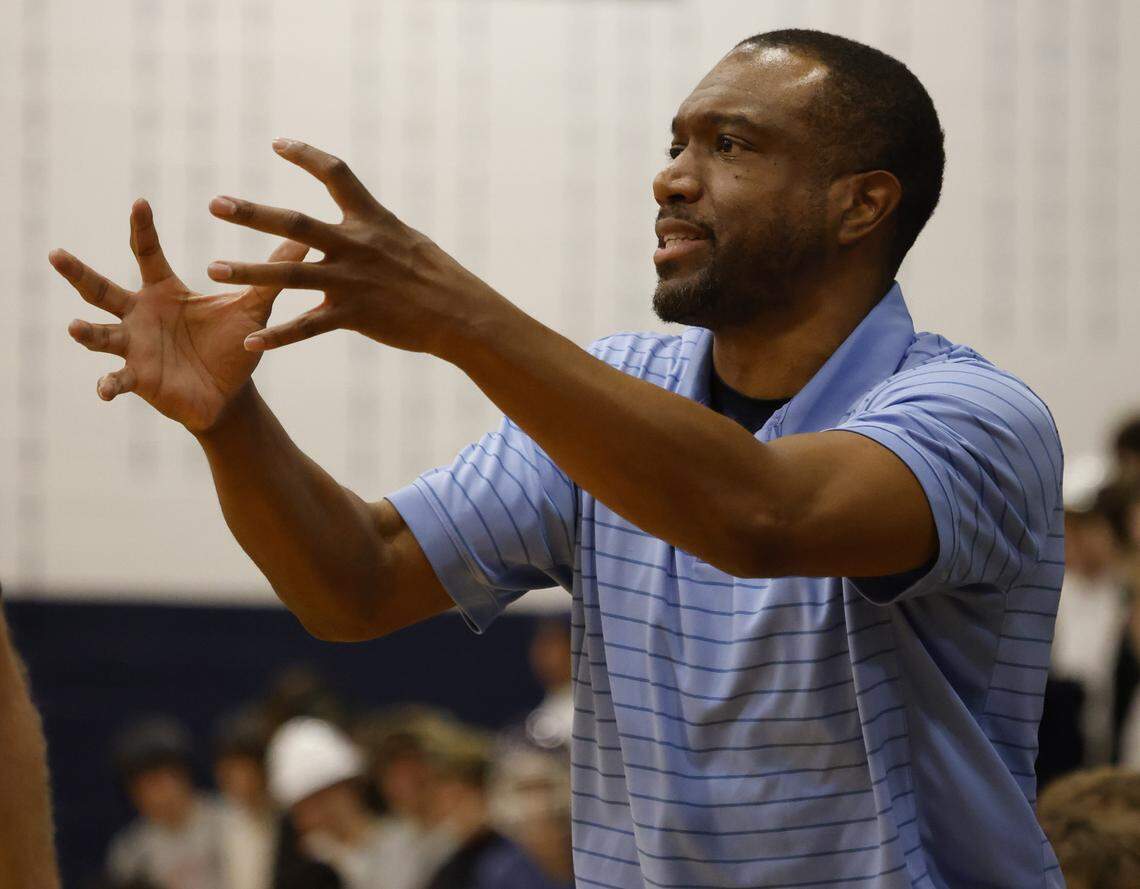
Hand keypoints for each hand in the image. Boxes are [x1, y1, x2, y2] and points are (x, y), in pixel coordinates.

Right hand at [50, 200, 307, 432]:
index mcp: (164, 291)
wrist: (230, 393)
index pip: (147, 253)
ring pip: (100, 335)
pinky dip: (109, 383)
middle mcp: (140, 314)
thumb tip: (306, 238)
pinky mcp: (138, 378)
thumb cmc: (234, 344)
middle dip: (78, 273)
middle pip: (100, 289)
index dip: (141, 228)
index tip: (138, 202)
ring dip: (87, 333)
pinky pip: (116, 379)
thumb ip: (272, 274)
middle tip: (56, 253)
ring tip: (75, 328)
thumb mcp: (254, 307)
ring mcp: (134, 347)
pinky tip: (104, 388)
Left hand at [206, 139, 497, 356]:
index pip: (336, 174)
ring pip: (290, 276)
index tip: (277, 144)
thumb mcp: (406, 240)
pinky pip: (307, 327)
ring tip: (214, 269)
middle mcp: (356, 245)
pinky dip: (277, 336)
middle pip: (296, 224)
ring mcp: (352, 281)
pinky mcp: (353, 315)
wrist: (460, 313)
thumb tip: (357, 215)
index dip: (306, 156)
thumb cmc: (436, 276)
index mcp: (371, 219)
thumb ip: (372, 228)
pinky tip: (249, 342)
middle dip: (253, 214)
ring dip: (249, 273)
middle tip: (215, 204)